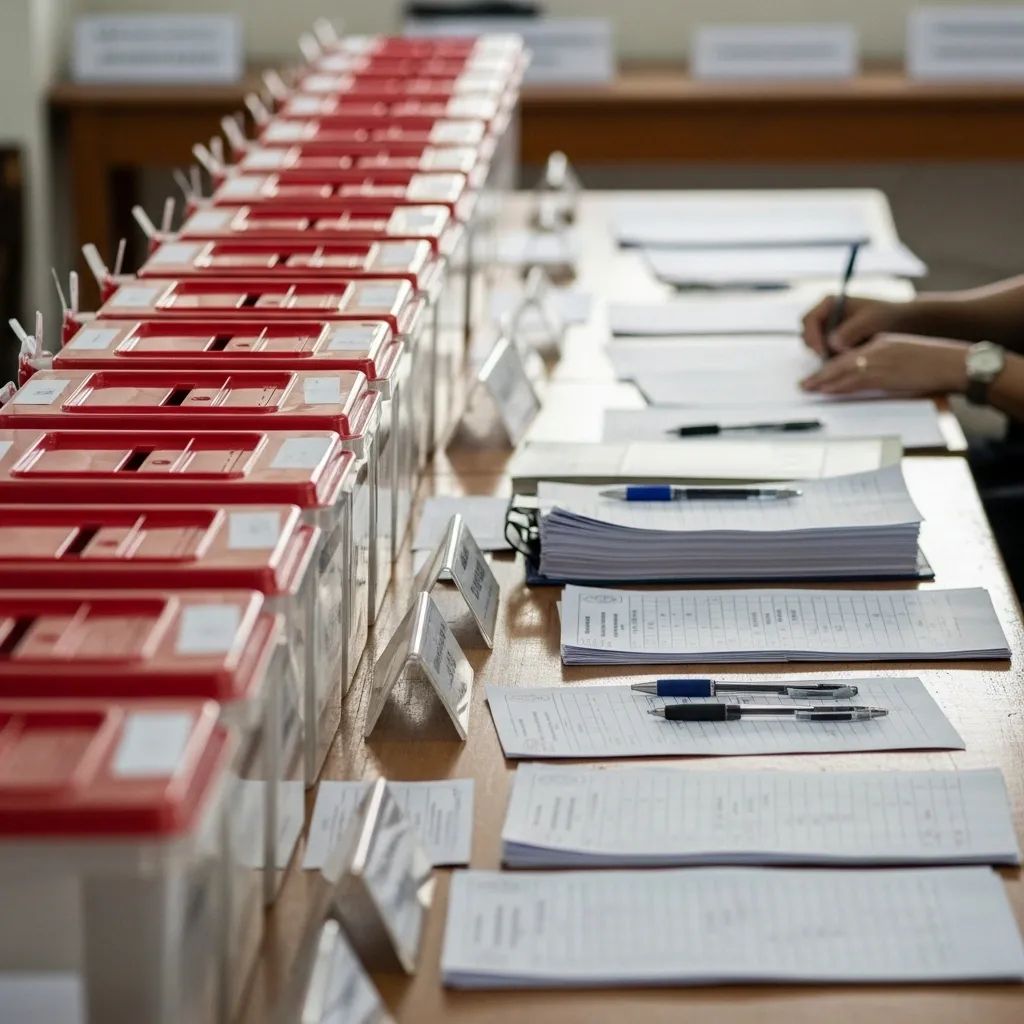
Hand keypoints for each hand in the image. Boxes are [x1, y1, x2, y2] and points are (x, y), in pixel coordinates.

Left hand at [800, 334, 968, 395]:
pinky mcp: (884, 374)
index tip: (820, 374)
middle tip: (804, 383)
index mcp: (883, 343)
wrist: (953, 363)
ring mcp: (879, 362)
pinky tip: (825, 390)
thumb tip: (876, 379)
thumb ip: (888, 365)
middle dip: (821, 374)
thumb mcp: (907, 357)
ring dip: (822, 381)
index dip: (832, 366)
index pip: (850, 355)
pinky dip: (837, 386)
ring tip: (807, 388)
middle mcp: (877, 350)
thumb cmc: (936, 363)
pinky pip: (853, 381)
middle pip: (841, 362)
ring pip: (843, 372)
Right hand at [801, 295, 908, 356]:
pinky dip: (833, 359)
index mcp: (830, 303)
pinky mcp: (833, 343)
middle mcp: (825, 316)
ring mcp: (828, 330)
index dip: (813, 337)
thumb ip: (851, 330)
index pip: (809, 321)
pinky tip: (849, 359)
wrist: (901, 324)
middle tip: (834, 359)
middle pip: (808, 335)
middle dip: (818, 348)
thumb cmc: (887, 316)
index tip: (823, 352)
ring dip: (827, 355)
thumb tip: (832, 344)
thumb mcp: (871, 320)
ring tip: (848, 357)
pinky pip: (825, 354)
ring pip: (815, 347)